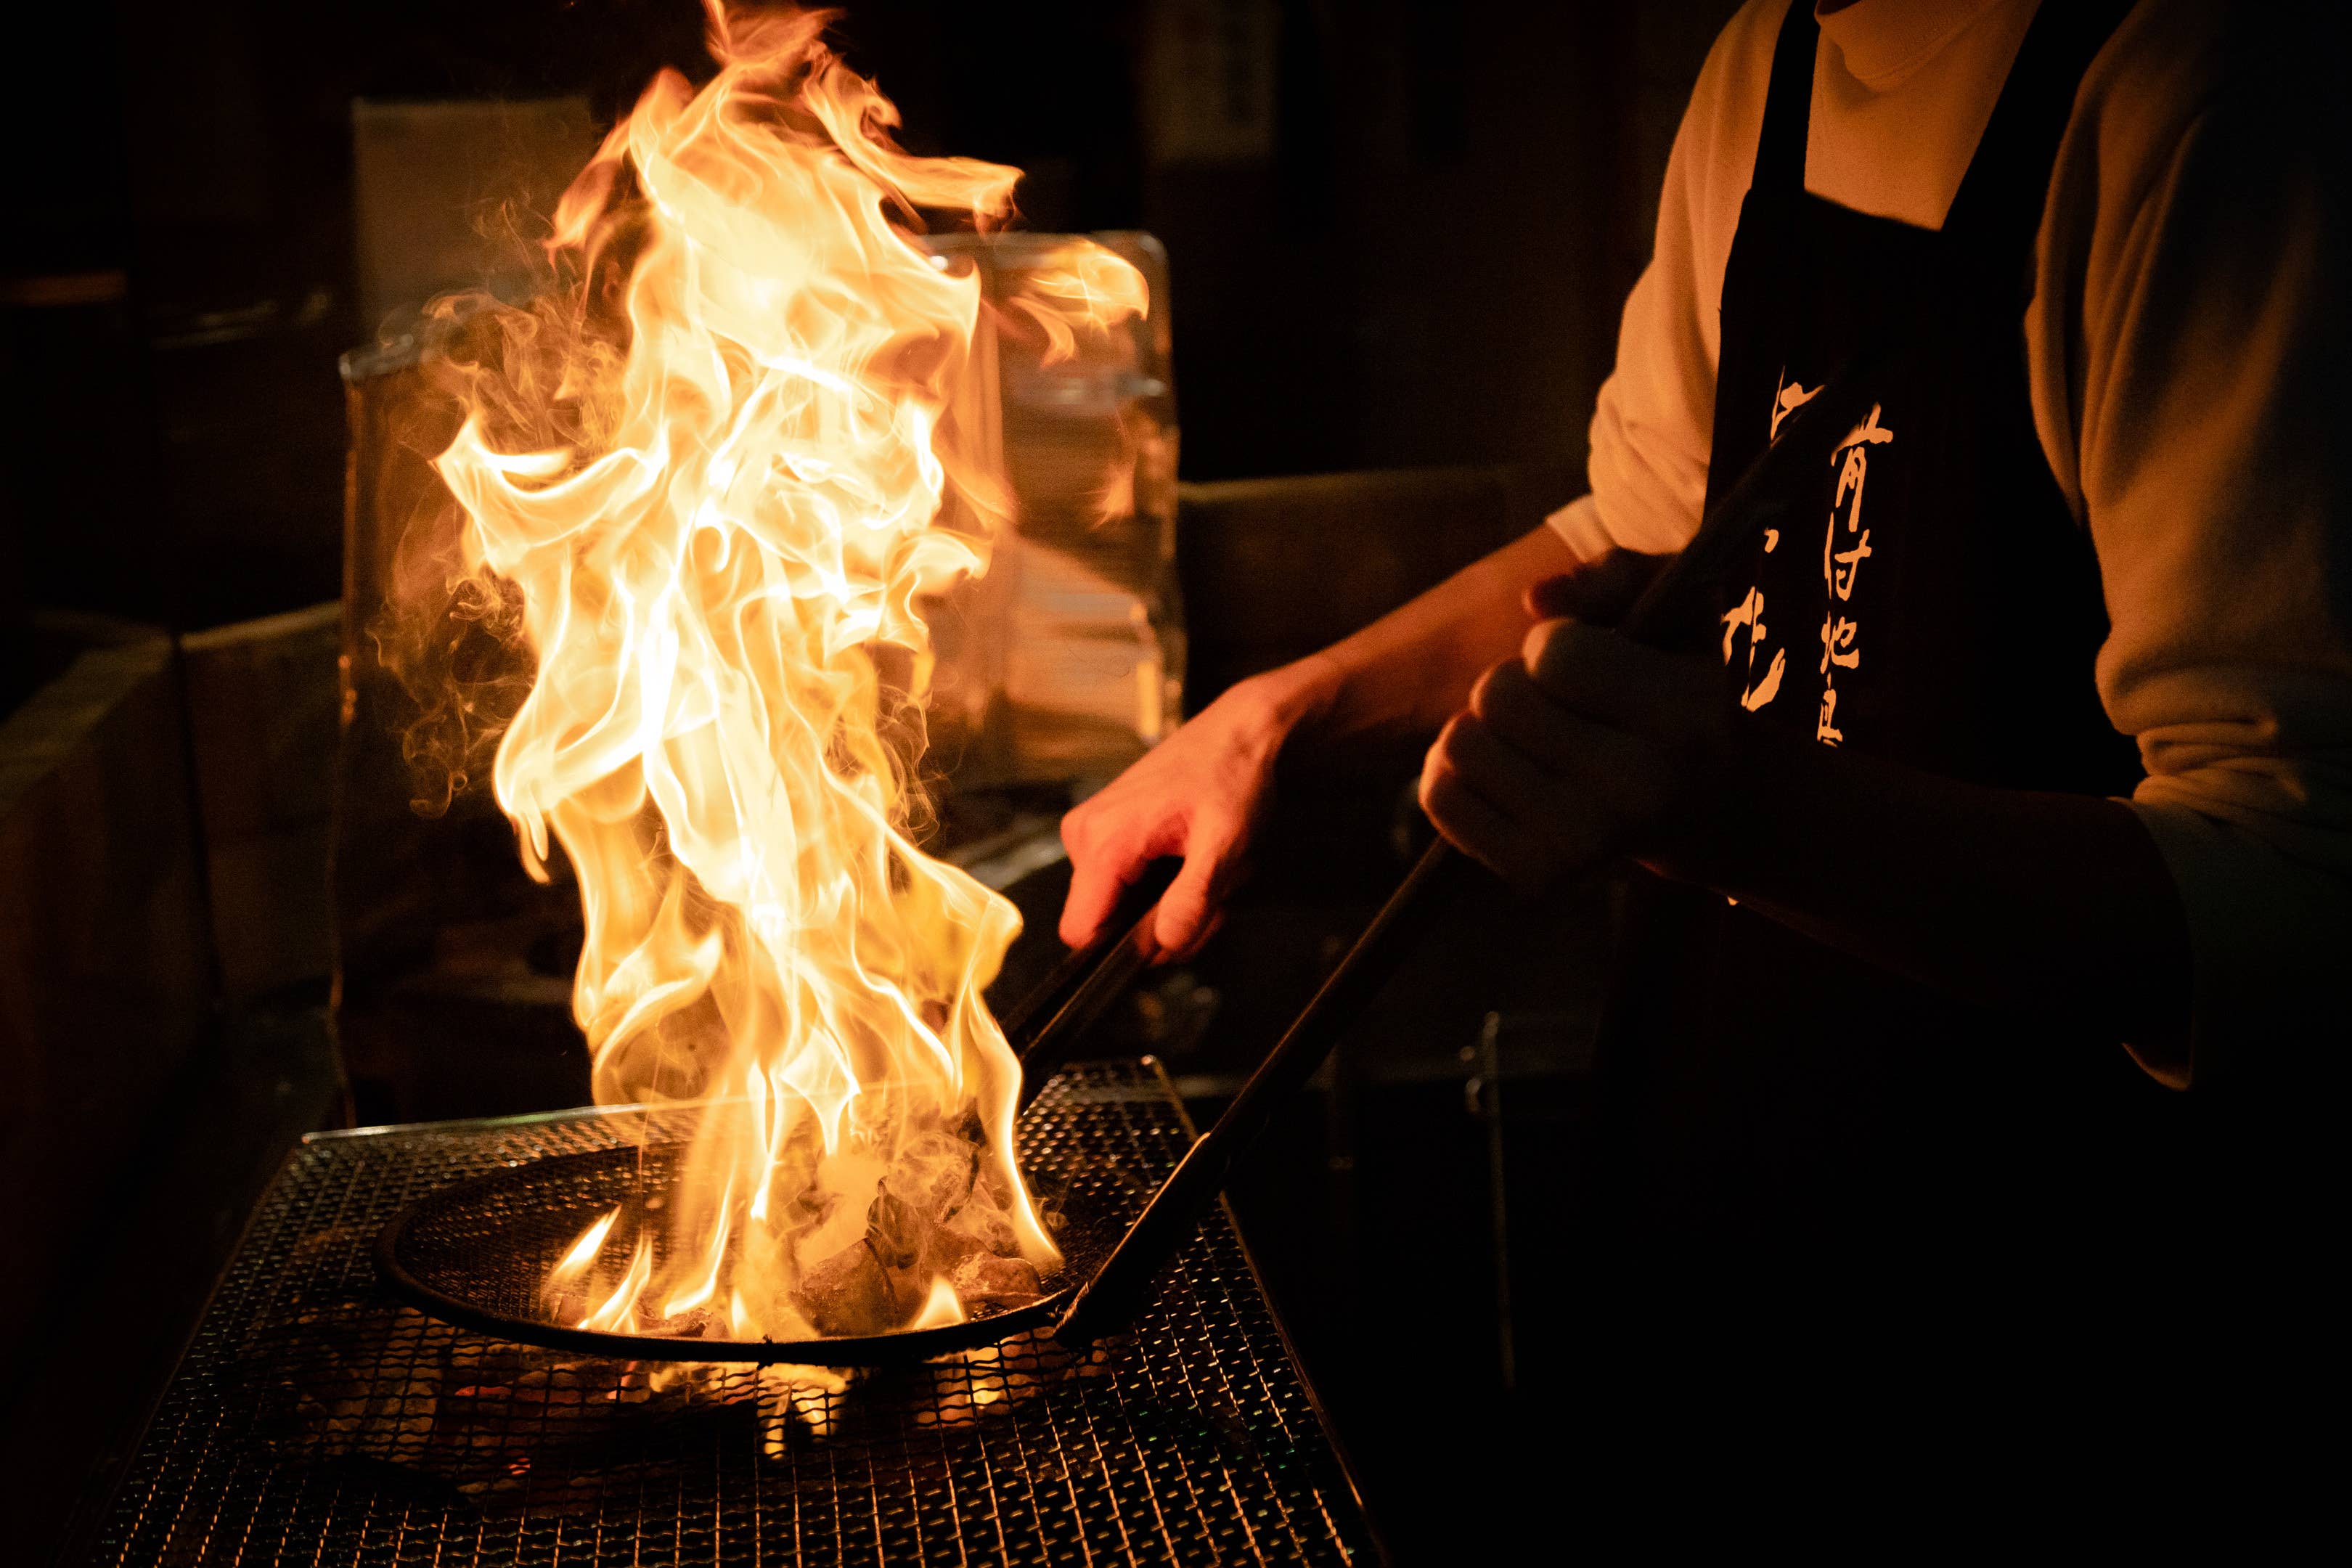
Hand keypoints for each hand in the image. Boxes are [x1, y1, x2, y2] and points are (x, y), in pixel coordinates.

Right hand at [1058, 667, 1320, 957]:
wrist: (1238, 732)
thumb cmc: (1231, 774)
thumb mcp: (1225, 843)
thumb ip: (1193, 898)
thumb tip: (1165, 944)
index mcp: (1104, 840)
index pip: (1080, 931)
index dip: (1125, 948)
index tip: (1172, 930)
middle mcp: (1086, 835)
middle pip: (1107, 922)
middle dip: (1163, 921)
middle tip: (1212, 894)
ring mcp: (1093, 831)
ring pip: (1121, 905)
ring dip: (1170, 900)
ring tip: (1206, 866)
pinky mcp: (1107, 829)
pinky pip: (1125, 881)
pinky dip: (1165, 880)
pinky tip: (1193, 857)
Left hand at [1418, 595, 1748, 897]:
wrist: (1702, 806)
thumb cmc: (1675, 685)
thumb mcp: (1676, 609)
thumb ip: (1614, 576)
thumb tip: (1536, 600)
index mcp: (1682, 718)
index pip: (1554, 653)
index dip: (1556, 643)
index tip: (1593, 662)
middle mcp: (1637, 790)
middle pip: (1495, 696)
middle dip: (1514, 683)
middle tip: (1559, 705)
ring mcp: (1582, 843)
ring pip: (1459, 743)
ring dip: (1484, 728)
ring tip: (1536, 740)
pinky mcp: (1535, 876)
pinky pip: (1439, 796)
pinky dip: (1455, 772)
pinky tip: (1504, 773)